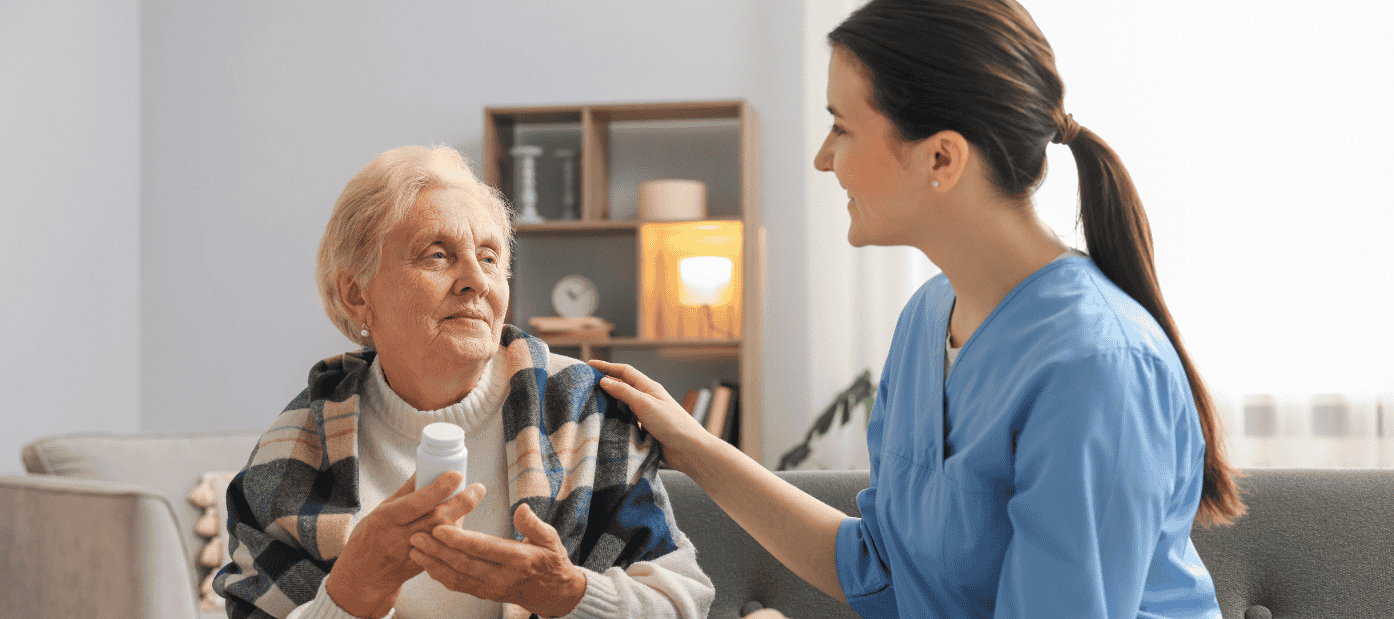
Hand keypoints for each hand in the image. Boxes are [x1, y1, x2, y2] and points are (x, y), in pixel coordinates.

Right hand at [327, 472, 485, 617]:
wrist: (364, 576)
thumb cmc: (371, 537)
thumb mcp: (380, 510)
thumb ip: (405, 492)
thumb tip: (424, 468)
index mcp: (386, 519)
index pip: (416, 503)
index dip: (437, 489)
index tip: (456, 475)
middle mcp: (400, 538)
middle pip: (437, 520)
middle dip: (461, 503)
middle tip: (477, 488)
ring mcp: (414, 554)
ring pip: (445, 535)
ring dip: (462, 516)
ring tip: (471, 497)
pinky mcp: (425, 566)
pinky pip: (445, 548)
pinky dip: (456, 532)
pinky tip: (461, 519)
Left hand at [408, 503, 587, 617]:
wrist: (553, 593)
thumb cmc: (551, 561)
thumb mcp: (551, 539)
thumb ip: (533, 524)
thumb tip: (521, 508)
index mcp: (519, 560)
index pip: (484, 548)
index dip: (460, 540)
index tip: (440, 528)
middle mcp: (502, 577)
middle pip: (464, 564)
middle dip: (437, 550)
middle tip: (417, 535)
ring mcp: (491, 588)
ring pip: (457, 577)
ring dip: (433, 564)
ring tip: (414, 549)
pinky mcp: (484, 593)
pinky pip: (459, 586)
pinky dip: (440, 575)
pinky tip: (427, 563)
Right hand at [587, 359, 713, 471]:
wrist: (689, 451)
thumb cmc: (672, 424)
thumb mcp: (645, 404)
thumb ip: (624, 392)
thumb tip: (603, 381)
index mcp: (649, 388)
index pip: (624, 372)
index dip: (606, 367)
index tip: (589, 365)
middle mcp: (647, 399)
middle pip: (623, 386)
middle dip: (605, 383)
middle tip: (585, 383)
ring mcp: (646, 415)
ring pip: (623, 404)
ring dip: (609, 402)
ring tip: (590, 402)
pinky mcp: (646, 430)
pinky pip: (626, 421)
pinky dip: (615, 420)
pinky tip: (605, 423)